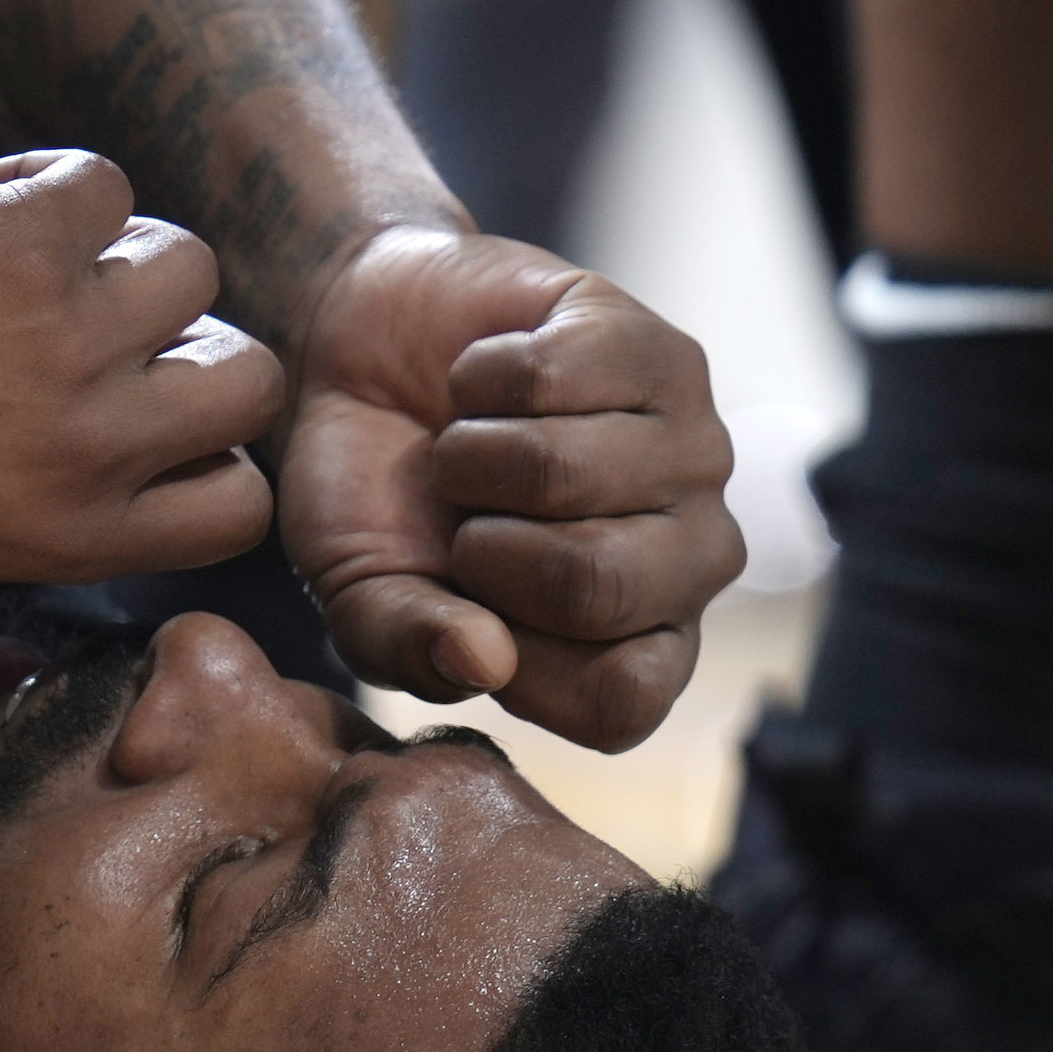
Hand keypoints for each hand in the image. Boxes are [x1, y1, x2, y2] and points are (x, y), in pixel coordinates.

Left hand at [0, 153, 283, 576]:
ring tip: (30, 255)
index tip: (142, 409)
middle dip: (188, 339)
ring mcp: (58, 343)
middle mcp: (82, 450)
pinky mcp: (16, 244)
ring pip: (188, 265)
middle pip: (249, 378)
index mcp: (66, 534)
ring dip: (117, 247)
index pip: (238, 505)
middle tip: (100, 318)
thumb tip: (127, 458)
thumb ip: (44, 509)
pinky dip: (44, 178)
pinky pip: (103, 181)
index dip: (206, 447)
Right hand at [274, 224, 744, 749]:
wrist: (358, 365)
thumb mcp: (360, 593)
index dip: (516, 665)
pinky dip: (481, 377)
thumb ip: (408, 646)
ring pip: (569, 469)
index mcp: (638, 644)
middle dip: (481, 546)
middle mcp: (693, 557)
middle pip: (597, 583)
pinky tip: (487, 383)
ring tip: (467, 445)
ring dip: (473, 453)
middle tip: (460, 517)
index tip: (464, 606)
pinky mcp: (661, 350)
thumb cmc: (376, 497)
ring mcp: (692, 449)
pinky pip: (556, 375)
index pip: (622, 702)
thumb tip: (482, 659)